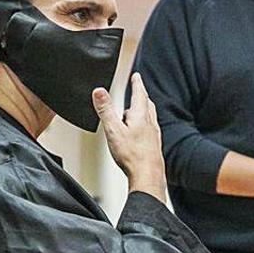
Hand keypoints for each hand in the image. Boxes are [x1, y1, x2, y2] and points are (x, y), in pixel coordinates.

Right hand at [95, 73, 167, 203]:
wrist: (148, 176)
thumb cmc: (133, 156)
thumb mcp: (113, 130)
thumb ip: (106, 110)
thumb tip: (99, 92)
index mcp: (141, 117)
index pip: (140, 94)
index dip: (137, 84)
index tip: (136, 76)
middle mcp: (151, 124)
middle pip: (147, 105)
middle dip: (141, 96)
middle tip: (138, 89)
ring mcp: (154, 136)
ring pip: (149, 118)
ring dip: (142, 111)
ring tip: (135, 111)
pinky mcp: (154, 146)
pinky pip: (149, 130)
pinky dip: (144, 126)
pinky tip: (139, 134)